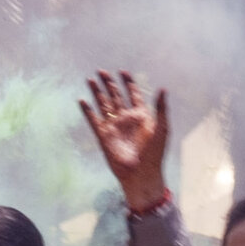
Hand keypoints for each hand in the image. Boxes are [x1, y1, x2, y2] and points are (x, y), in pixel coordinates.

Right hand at [79, 69, 169, 211]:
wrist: (141, 174)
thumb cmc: (154, 153)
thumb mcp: (162, 128)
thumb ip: (161, 108)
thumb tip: (163, 88)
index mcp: (141, 116)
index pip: (133, 94)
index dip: (128, 82)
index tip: (123, 72)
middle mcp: (126, 119)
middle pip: (115, 96)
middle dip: (109, 83)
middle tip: (101, 71)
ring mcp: (114, 127)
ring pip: (103, 105)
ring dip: (97, 92)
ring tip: (90, 80)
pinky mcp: (103, 136)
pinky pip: (93, 120)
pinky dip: (87, 111)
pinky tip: (82, 100)